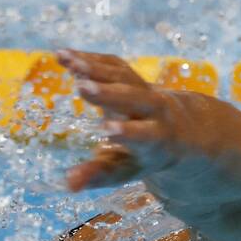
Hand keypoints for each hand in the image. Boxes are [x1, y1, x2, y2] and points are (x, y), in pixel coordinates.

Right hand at [56, 49, 183, 191]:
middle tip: (82, 87)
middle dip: (109, 93)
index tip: (107, 130)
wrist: (177, 127)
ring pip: (122, 75)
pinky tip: (63, 55)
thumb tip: (68, 184)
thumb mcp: (125, 170)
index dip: (128, 132)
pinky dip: (89, 58)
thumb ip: (97, 176)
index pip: (144, 135)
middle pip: (133, 98)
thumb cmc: (144, 156)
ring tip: (65, 60)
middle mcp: (155, 110)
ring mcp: (145, 89)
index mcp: (157, 139)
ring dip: (94, 67)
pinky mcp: (132, 75)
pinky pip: (113, 64)